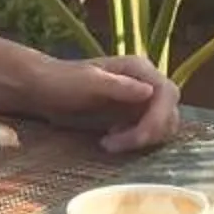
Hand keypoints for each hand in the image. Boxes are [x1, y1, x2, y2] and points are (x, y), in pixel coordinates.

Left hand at [37, 53, 179, 152]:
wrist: (44, 89)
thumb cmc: (62, 81)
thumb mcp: (88, 82)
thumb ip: (119, 86)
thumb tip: (150, 92)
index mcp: (139, 69)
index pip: (167, 94)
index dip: (158, 119)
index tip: (137, 138)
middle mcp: (146, 82)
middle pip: (170, 113)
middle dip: (149, 133)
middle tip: (116, 144)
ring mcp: (141, 99)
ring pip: (162, 126)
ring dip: (141, 140)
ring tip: (110, 142)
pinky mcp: (133, 115)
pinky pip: (148, 133)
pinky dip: (135, 141)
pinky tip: (112, 140)